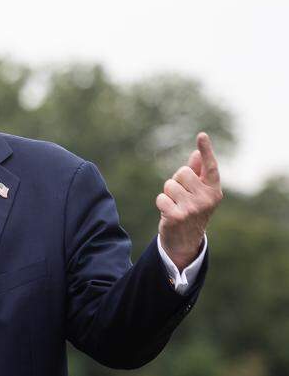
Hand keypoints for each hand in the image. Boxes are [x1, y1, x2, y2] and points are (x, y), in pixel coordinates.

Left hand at [156, 132, 222, 269]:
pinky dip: (161, 203)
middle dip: (177, 181)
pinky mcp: (177, 216)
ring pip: (170, 184)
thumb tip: (196, 154)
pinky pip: (161, 197)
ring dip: (168, 194)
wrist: (185, 240)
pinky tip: (168, 213)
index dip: (206, 150)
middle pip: (182, 172)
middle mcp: (207, 198)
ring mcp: (193, 208)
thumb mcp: (197, 193)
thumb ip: (197, 174)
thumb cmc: (191, 211)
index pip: (210, 167)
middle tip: (181, 196)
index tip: (201, 135)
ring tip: (175, 205)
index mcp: (214, 190)